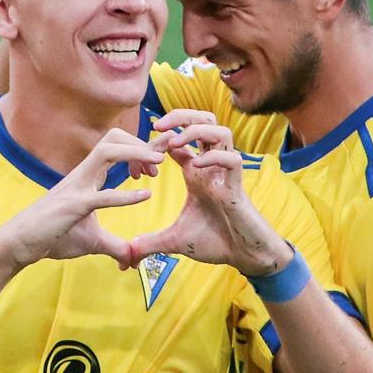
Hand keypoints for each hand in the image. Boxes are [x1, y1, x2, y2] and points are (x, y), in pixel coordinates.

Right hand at [0, 128, 164, 268]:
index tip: (160, 157)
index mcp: (87, 176)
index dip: (140, 147)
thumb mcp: (92, 241)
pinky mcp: (73, 206)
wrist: (20, 244)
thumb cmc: (53, 236)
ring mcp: (77, 187)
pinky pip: (102, 196)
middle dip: (140, 142)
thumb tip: (131, 259)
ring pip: (107, 152)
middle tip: (162, 160)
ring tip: (158, 164)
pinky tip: (146, 195)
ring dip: (135, 153)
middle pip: (112, 138)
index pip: (115, 147)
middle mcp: (82, 174)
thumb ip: (115, 247)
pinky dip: (126, 195)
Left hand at [128, 113, 290, 276]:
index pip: (179, 138)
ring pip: (221, 130)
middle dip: (181, 115)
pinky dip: (214, 157)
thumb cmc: (216, 242)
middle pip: (204, 120)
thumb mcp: (175, 241)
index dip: (158, 138)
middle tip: (158, 125)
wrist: (245, 257)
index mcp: (196, 172)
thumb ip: (150, 243)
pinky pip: (232, 159)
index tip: (140, 156)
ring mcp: (226, 175)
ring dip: (197, 130)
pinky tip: (195, 165)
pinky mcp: (237, 188)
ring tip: (175, 142)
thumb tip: (127, 257)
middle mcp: (211, 167)